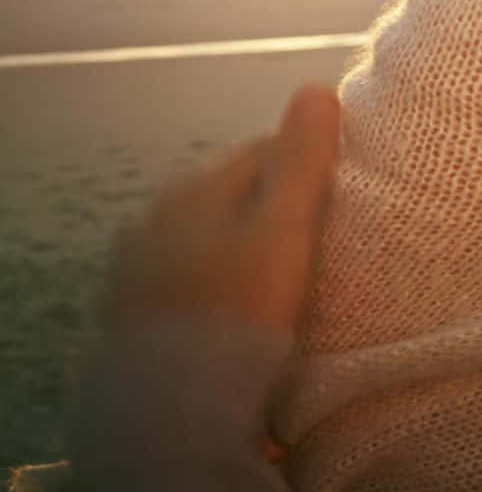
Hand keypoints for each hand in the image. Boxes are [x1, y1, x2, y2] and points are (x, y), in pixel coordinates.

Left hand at [104, 84, 340, 333]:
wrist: (173, 405)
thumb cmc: (243, 309)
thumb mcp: (286, 231)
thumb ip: (302, 160)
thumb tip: (317, 87)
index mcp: (197, 186)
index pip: (267, 149)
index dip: (311, 167)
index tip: (342, 199)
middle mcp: (156, 212)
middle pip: (232, 189)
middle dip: (272, 202)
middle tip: (316, 241)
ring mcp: (136, 261)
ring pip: (206, 231)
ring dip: (238, 241)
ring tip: (277, 278)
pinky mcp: (130, 307)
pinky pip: (184, 272)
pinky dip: (211, 276)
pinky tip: (233, 304)